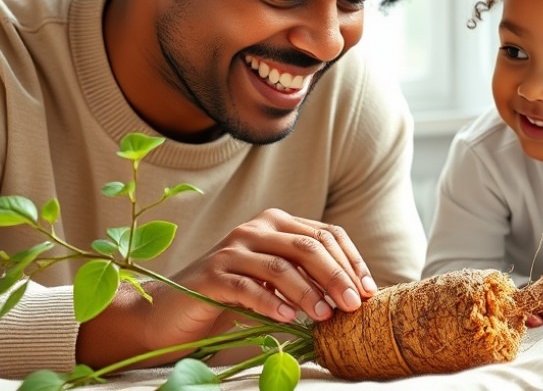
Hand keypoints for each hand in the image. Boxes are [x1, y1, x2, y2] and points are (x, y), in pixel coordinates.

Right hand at [78, 208, 376, 367]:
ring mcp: (231, 249)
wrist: (173, 310)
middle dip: (336, 276)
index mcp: (277, 223)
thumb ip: (308, 276)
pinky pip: (247, 287)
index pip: (326, 235)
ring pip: (280, 266)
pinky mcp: (211, 274)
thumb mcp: (276, 281)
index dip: (351, 261)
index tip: (369, 291)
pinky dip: (271, 303)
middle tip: (354, 305)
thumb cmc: (234, 296)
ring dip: (308, 292)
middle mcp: (255, 229)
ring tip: (325, 316)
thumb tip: (355, 293)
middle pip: (308, 246)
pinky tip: (287, 319)